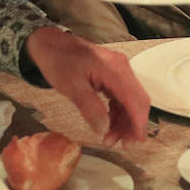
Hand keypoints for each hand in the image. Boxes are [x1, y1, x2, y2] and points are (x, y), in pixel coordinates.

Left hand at [23, 27, 149, 146]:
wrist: (50, 44)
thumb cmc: (59, 61)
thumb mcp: (71, 86)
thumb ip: (89, 107)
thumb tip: (104, 129)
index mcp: (114, 69)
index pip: (135, 99)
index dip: (138, 123)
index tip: (136, 142)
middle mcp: (121, 68)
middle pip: (137, 101)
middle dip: (132, 125)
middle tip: (122, 145)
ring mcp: (118, 70)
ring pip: (130, 101)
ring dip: (124, 122)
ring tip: (109, 139)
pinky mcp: (112, 75)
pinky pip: (121, 97)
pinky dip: (118, 113)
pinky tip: (108, 125)